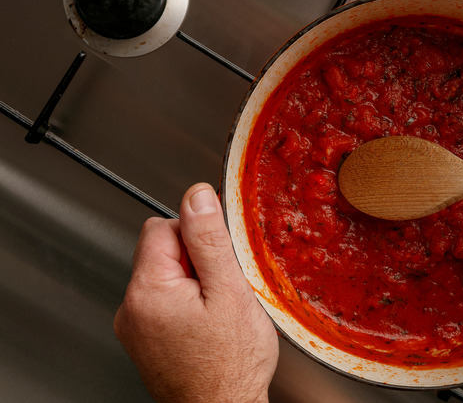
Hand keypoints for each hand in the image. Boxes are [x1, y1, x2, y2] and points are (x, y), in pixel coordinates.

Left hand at [114, 183, 278, 401]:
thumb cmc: (231, 366)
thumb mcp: (229, 292)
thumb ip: (209, 241)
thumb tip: (196, 197)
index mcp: (147, 290)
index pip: (162, 226)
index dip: (196, 236)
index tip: (217, 262)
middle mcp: (130, 308)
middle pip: (162, 252)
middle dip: (196, 262)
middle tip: (222, 293)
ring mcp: (134, 328)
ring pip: (165, 278)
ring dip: (193, 285)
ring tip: (216, 314)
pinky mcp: (144, 341)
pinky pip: (164, 303)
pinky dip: (187, 306)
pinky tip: (207, 327)